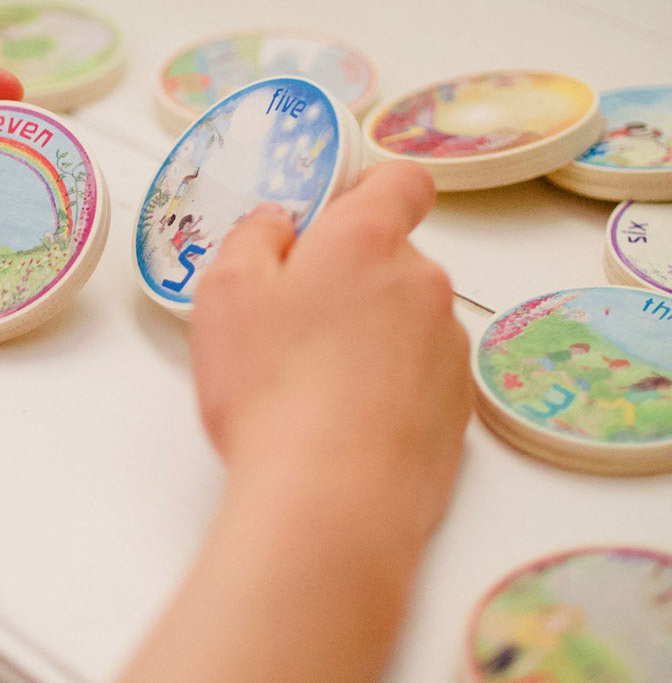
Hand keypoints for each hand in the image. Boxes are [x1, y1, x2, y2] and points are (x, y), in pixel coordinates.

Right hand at [114, 162, 469, 682]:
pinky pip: (419, 373)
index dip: (370, 189)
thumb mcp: (225, 290)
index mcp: (367, 241)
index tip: (335, 217)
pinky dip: (388, 383)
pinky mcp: (458, 408)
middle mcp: (422, 283)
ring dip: (369, 331)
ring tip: (314, 382)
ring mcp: (446, 347)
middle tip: (294, 320)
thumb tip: (278, 226)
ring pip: (404, 317)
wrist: (330, 502)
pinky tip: (344, 419)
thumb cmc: (272, 388)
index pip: (399, 181)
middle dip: (349, 276)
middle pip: (391, 257)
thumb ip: (254, 235)